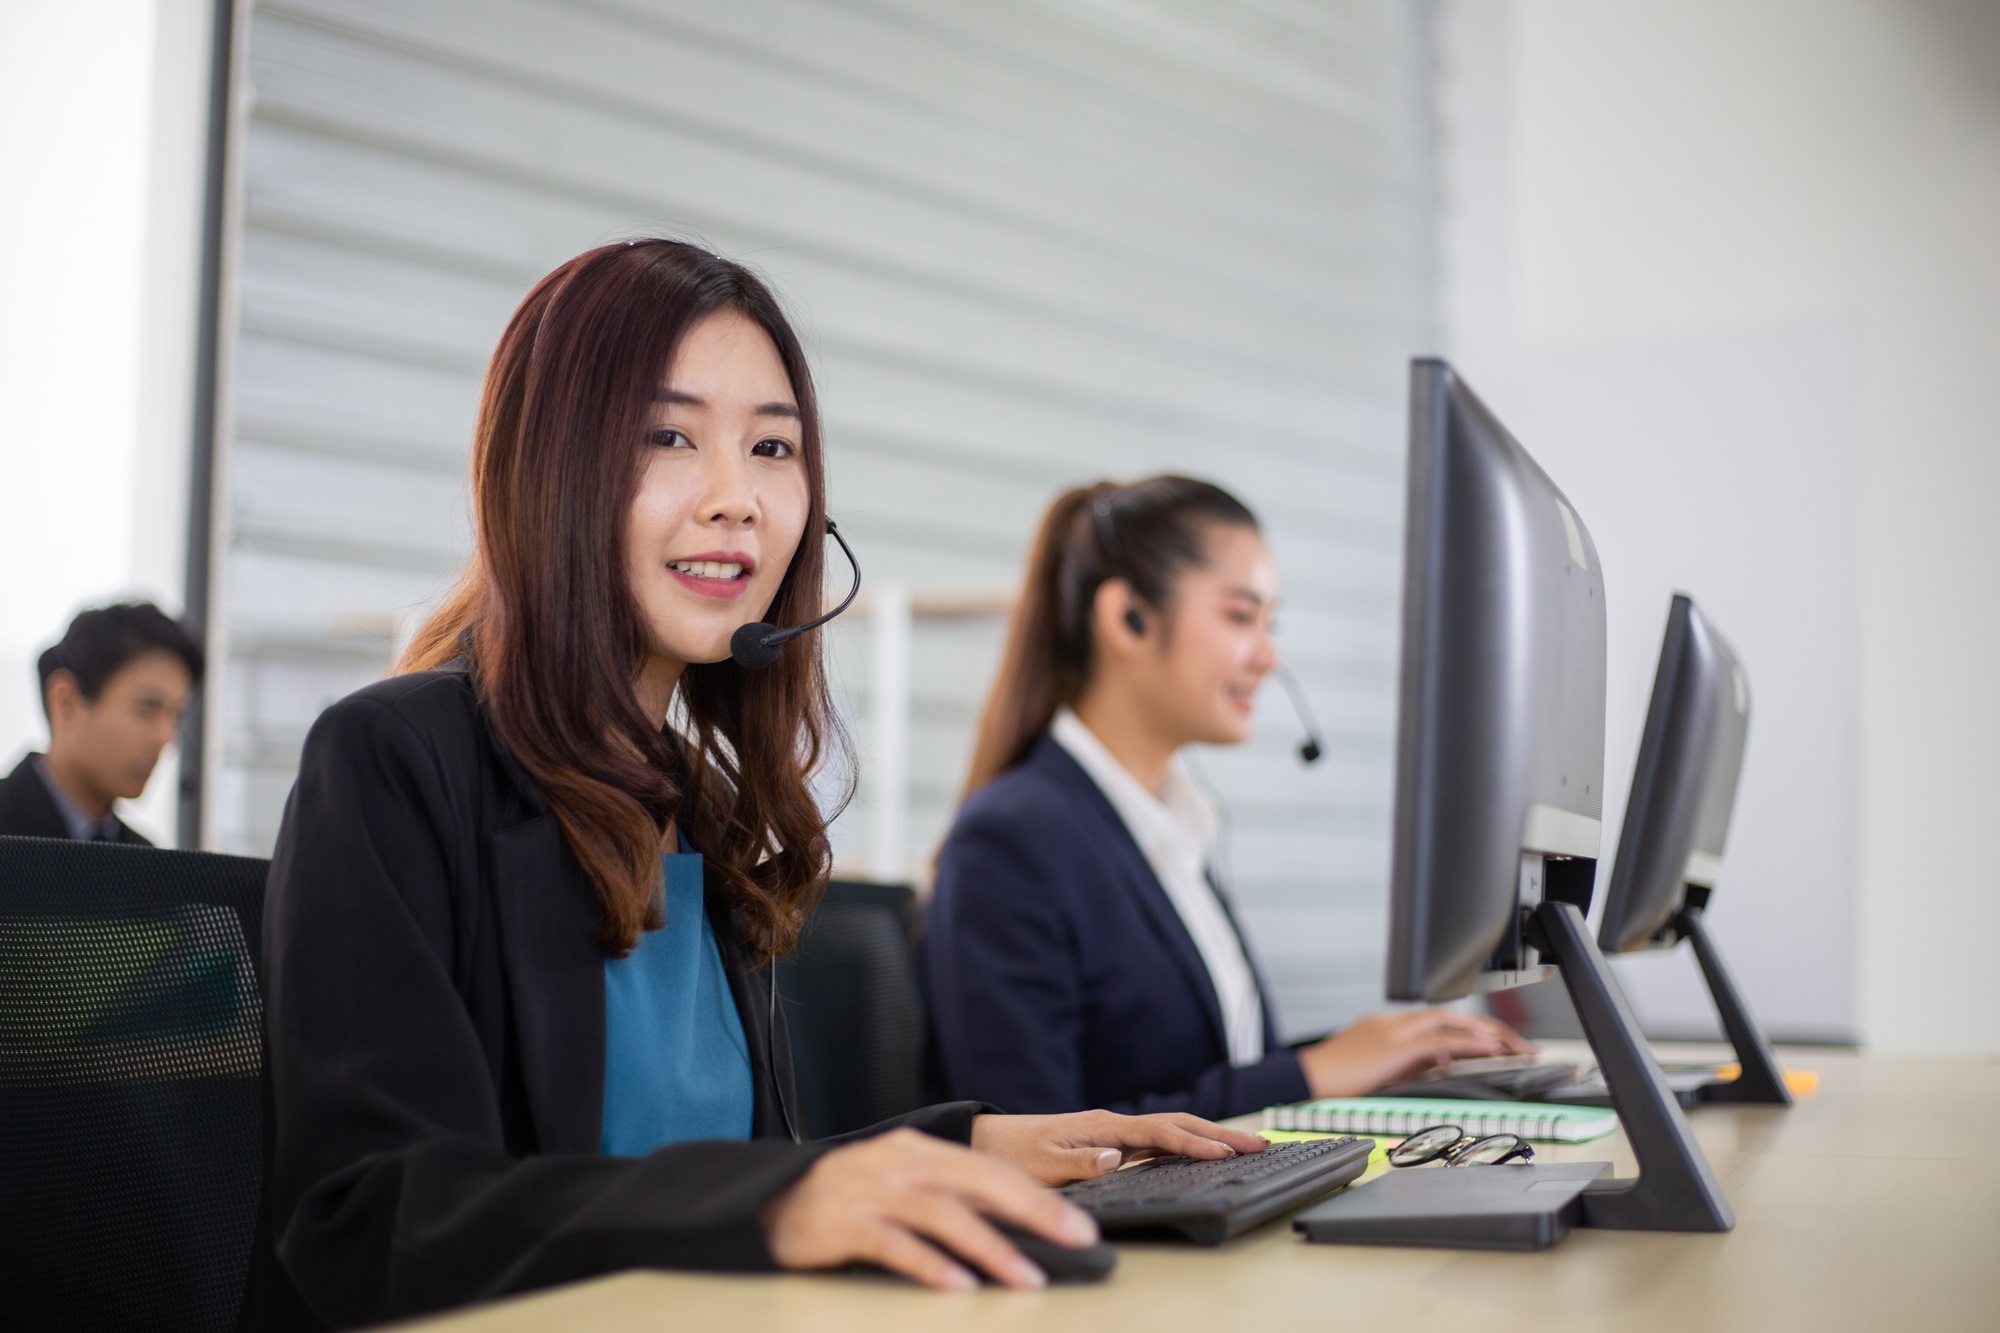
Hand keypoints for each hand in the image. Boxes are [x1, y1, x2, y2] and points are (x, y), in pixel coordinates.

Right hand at [762, 1128, 1094, 1291]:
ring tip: (1028, 1278)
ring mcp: (869, 1191)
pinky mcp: (842, 1224)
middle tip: (1075, 1238)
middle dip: (1033, 1212)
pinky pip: (895, 1245)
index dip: (1039, 1196)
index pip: (991, 1169)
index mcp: (918, 1149)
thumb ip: (951, 1198)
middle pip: (977, 1183)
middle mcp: (897, 1162)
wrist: (769, 1200)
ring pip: (943, 1215)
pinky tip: (959, 1286)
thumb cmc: (849, 1200)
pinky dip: (931, 1265)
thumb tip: (1019, 1227)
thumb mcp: (902, 1185)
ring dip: (991, 1248)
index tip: (1080, 1225)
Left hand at [970, 1110, 1268, 1184]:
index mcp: (1103, 1125)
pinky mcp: (1111, 1141)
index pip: (1161, 1132)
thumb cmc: (1011, 1156)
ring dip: (1211, 1136)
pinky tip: (1204, 1153)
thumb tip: (1116, 1156)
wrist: (988, 1144)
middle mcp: (1114, 1123)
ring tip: (1247, 1146)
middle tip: (1262, 1145)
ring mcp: (1115, 1130)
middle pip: (1179, 1123)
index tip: (1228, 1154)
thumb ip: (1079, 1161)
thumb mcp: (1041, 1165)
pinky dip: (1189, 1143)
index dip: (1196, 1144)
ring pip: (1173, 1129)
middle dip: (1221, 1134)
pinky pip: (1160, 1139)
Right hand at [1296, 1009, 1533, 1098]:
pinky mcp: (1391, 1047)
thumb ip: (1409, 1064)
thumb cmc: (1332, 1079)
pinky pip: (1437, 1040)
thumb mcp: (1378, 1070)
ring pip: (1450, 1021)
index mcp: (1389, 1027)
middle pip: (1452, 1015)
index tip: (1500, 1043)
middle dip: (1490, 1028)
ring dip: (1487, 1034)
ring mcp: (1393, 1031)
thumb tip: (1443, 1065)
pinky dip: (1466, 1043)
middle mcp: (1394, 1023)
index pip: (1442, 1021)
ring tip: (1515, 1048)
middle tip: (1520, 1046)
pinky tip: (1487, 1051)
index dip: (1474, 1029)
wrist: (1301, 1080)